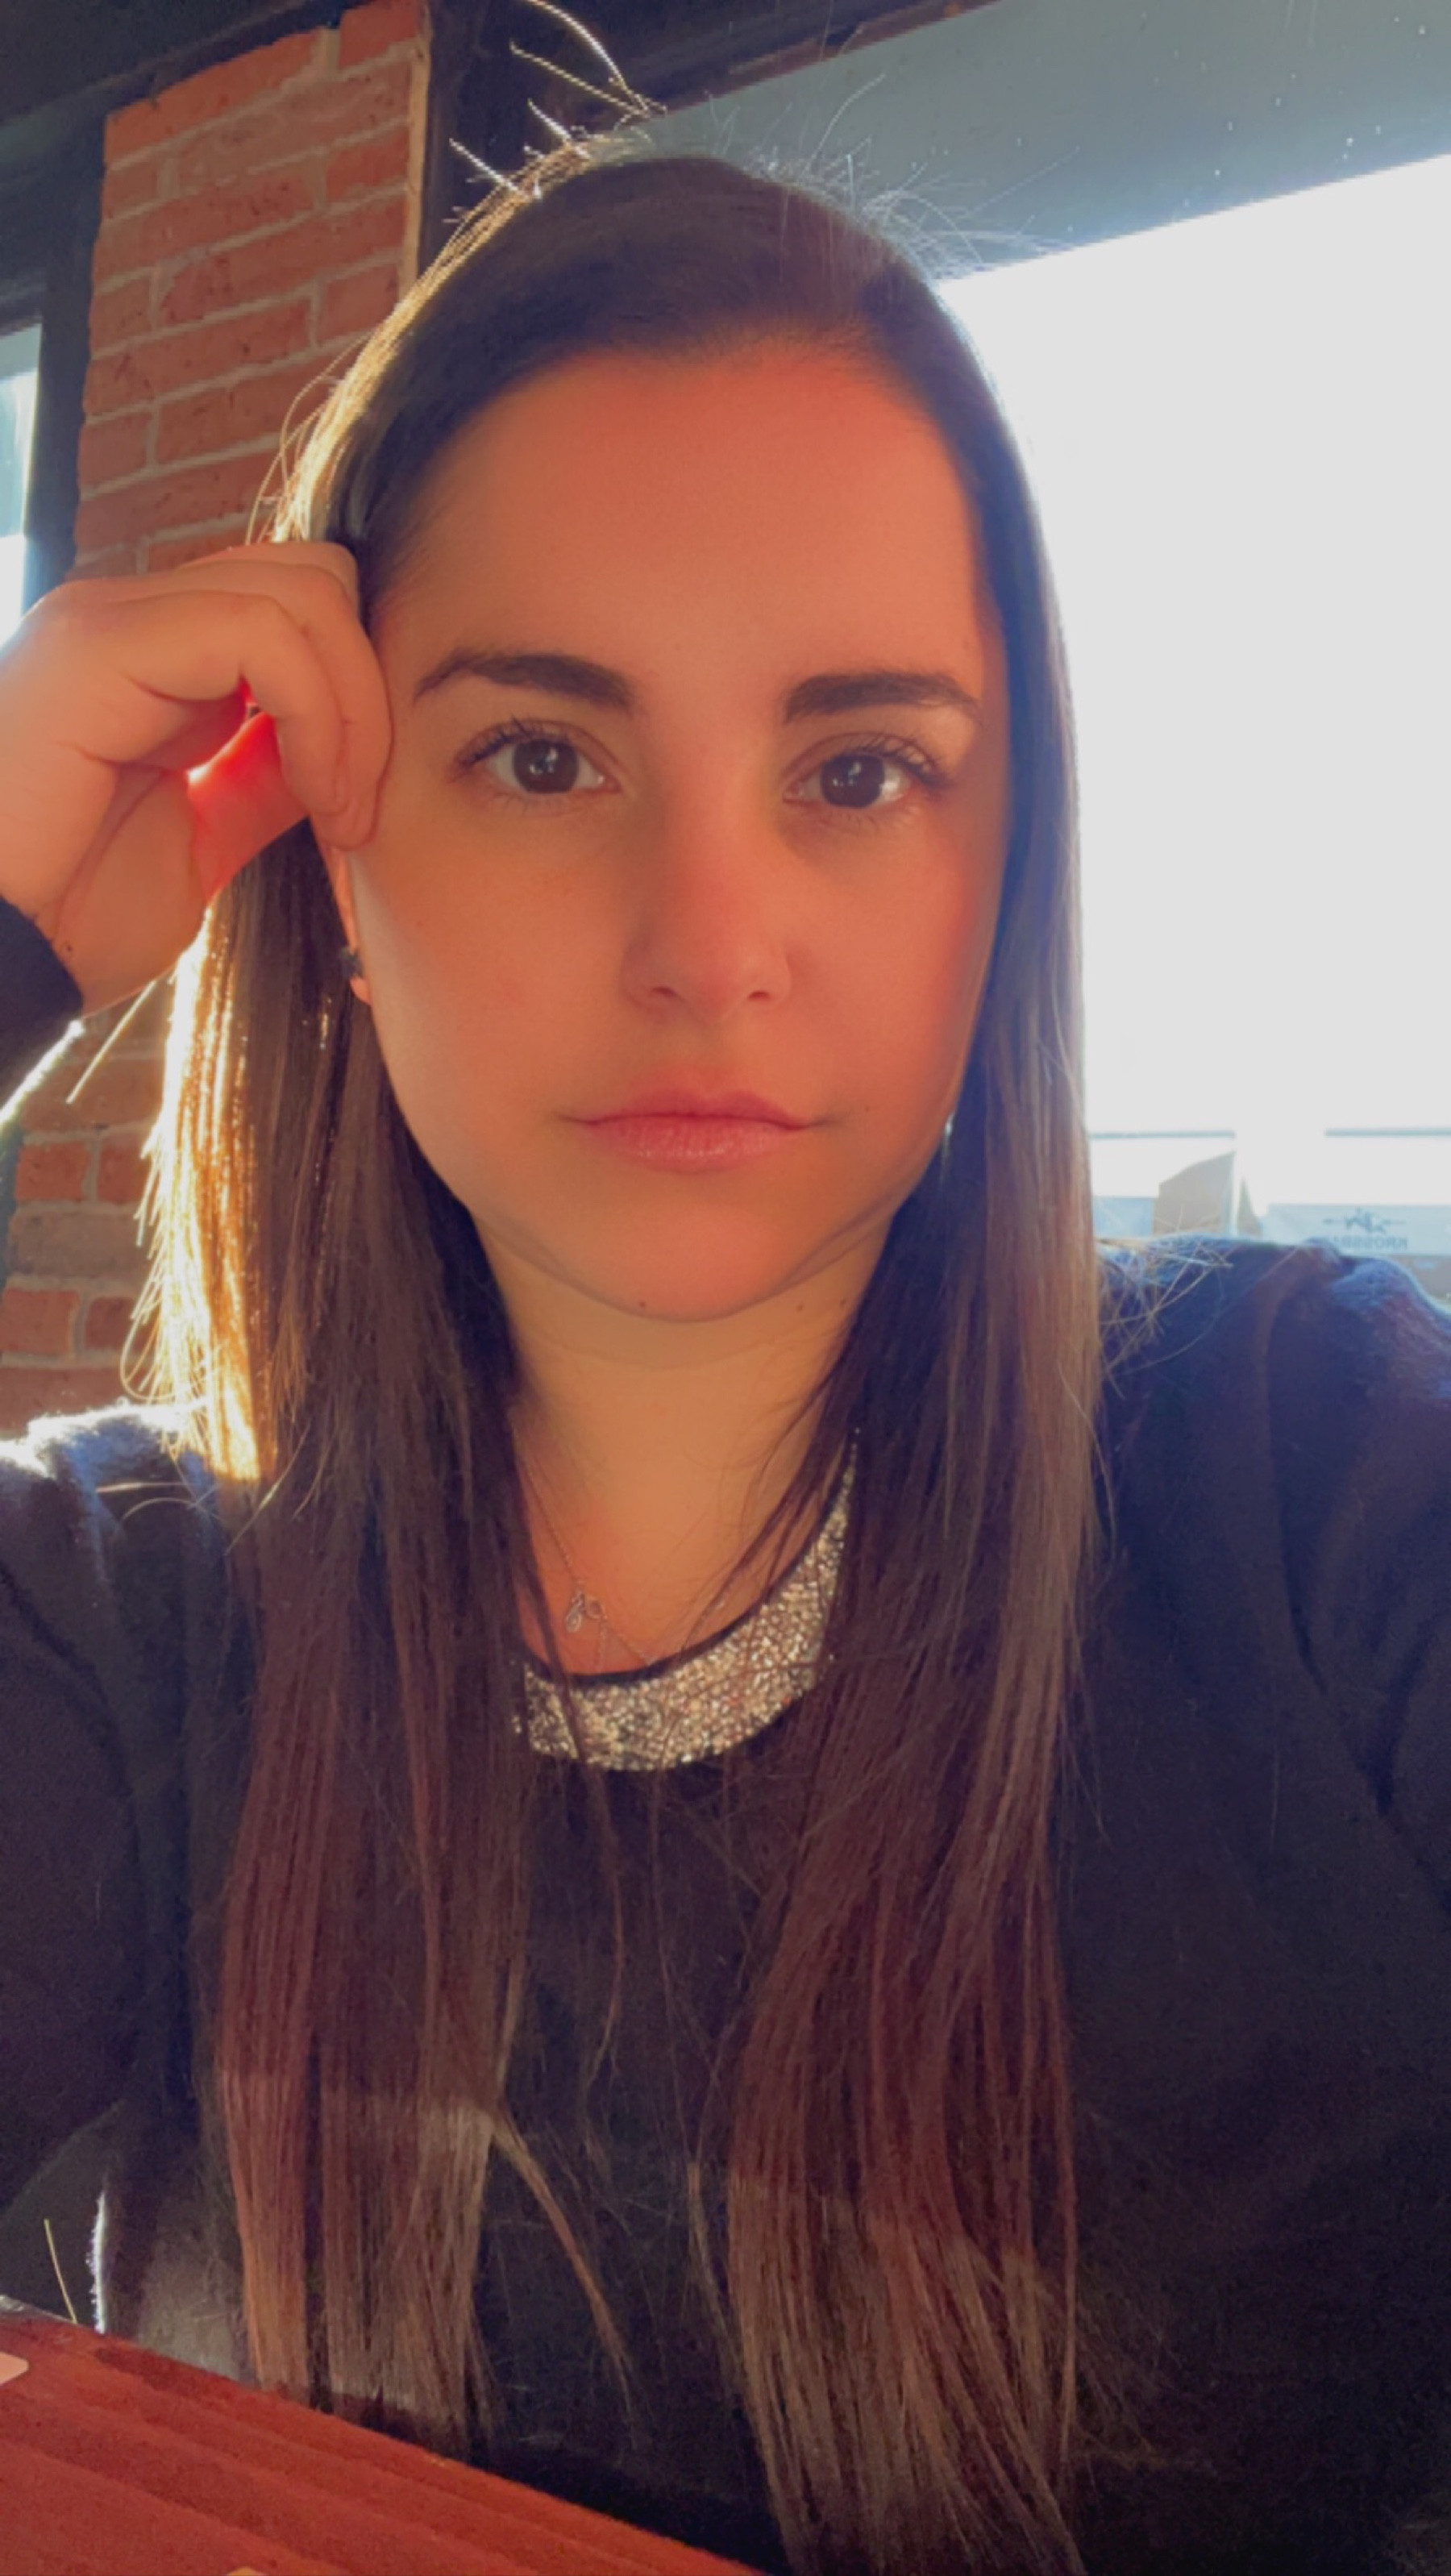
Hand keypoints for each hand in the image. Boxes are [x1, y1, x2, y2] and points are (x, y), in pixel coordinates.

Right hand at [0, 541, 390, 1011]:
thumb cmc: (67, 917)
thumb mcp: (201, 844)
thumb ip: (260, 785)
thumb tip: (336, 751)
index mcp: (152, 663)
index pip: (296, 610)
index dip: (357, 698)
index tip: (360, 814)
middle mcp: (131, 621)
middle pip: (311, 580)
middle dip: (368, 692)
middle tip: (361, 808)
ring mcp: (111, 619)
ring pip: (300, 592)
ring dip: (353, 708)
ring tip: (341, 810)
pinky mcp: (101, 642)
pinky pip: (260, 631)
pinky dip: (317, 709)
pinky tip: (314, 792)